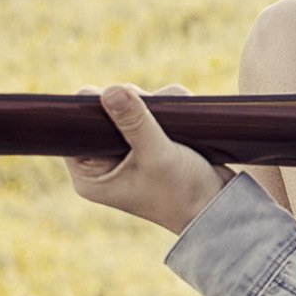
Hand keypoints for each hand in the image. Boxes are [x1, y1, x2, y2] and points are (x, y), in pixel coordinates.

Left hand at [64, 83, 235, 234]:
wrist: (220, 207)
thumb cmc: (184, 193)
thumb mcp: (157, 155)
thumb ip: (134, 122)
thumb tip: (111, 89)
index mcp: (91, 176)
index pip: (76, 130)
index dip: (93, 109)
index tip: (120, 99)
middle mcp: (105, 163)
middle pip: (104, 113)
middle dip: (133, 105)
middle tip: (154, 117)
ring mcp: (128, 152)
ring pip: (131, 108)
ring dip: (155, 106)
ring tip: (175, 124)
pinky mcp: (150, 143)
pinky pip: (152, 113)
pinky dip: (169, 110)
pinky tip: (183, 121)